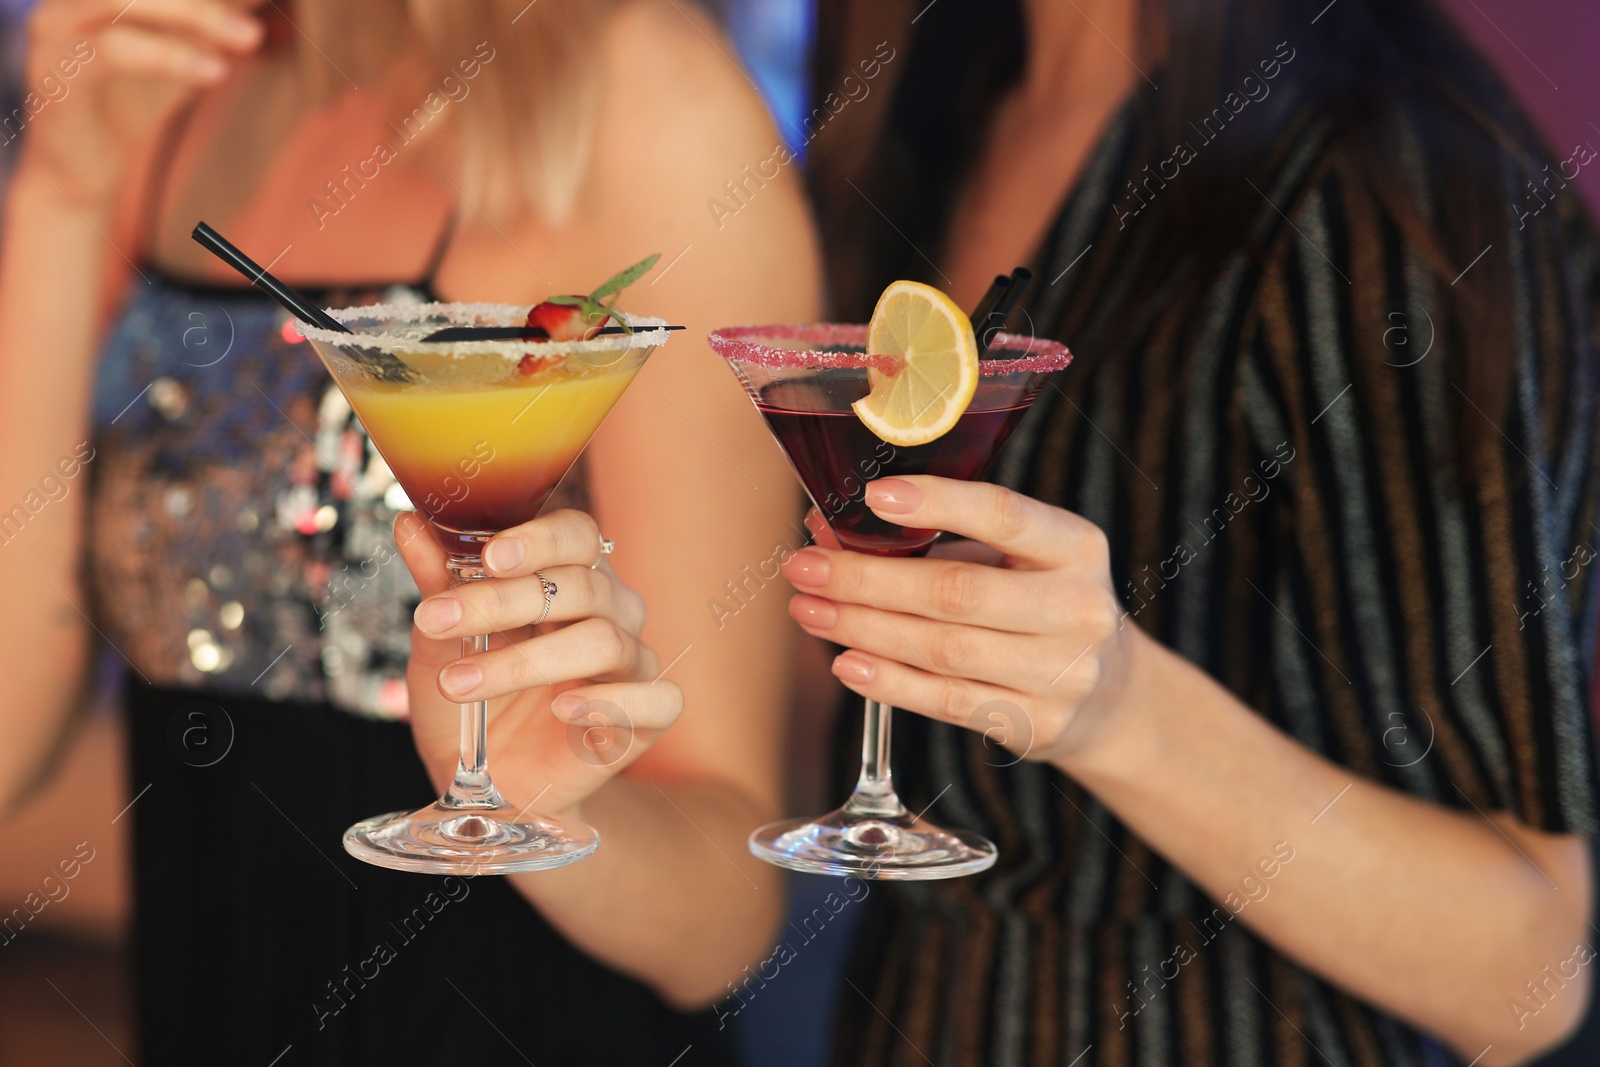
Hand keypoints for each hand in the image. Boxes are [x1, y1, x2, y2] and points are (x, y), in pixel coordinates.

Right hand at [21, 0, 261, 204]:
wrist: (79, 168)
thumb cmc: (128, 103)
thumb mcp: (183, 54)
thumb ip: (213, 23)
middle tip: (257, 20)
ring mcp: (56, 28)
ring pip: (124, 2)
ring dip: (195, 14)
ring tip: (251, 38)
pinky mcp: (54, 71)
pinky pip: (112, 52)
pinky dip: (167, 57)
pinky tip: (214, 72)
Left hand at [393, 509, 681, 817]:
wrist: (486, 781)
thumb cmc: (471, 700)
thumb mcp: (440, 643)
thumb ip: (437, 585)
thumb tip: (409, 524)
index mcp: (572, 577)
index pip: (577, 535)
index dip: (539, 540)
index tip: (488, 558)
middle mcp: (612, 612)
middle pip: (582, 587)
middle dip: (504, 602)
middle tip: (439, 621)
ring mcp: (633, 664)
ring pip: (603, 641)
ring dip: (526, 661)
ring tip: (462, 684)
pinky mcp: (647, 719)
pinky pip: (655, 698)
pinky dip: (608, 702)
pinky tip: (561, 708)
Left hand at [780, 476, 1133, 765]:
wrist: (1110, 695)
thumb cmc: (1040, 605)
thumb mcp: (1012, 559)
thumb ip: (934, 542)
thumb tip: (829, 529)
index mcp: (1076, 547)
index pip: (1004, 516)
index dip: (938, 503)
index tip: (873, 496)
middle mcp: (1079, 609)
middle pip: (956, 592)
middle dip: (867, 579)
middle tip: (805, 566)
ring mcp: (1064, 673)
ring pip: (943, 649)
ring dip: (863, 629)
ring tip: (809, 611)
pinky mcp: (1037, 724)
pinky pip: (947, 702)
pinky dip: (889, 682)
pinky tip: (847, 662)